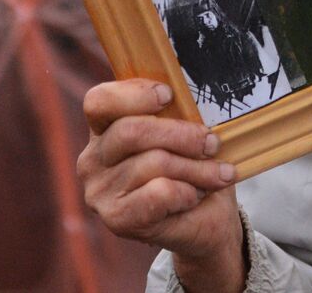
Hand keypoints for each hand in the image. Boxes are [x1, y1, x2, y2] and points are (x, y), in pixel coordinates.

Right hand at [78, 79, 245, 292]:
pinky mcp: (116, 219)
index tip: (169, 95)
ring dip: (197, 168)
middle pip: (131, 131)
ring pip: (153, 163)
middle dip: (183, 135)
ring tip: (217, 174)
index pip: (99, 101)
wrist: (207, 216)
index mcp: (106, 128)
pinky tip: (194, 195)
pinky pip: (159, 192)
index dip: (134, 94)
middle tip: (212, 144)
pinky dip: (187, 191)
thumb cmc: (195, 163)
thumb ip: (179, 110)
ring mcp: (99, 191)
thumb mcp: (188, 129)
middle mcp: (94, 159)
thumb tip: (191, 93)